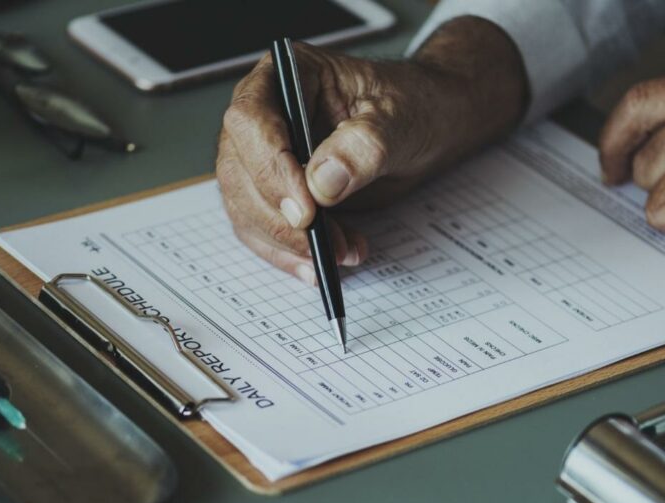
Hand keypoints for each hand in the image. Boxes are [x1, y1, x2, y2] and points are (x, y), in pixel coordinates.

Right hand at [216, 17, 527, 282]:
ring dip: (288, 243)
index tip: (306, 210)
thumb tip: (322, 183)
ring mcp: (263, 157)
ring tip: (342, 253)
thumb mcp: (399, 120)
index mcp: (285, 76)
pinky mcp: (273, 194)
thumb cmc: (411, 107)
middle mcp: (264, 114)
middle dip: (280, 218)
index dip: (270, 167)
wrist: (425, 126)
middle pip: (240, 171)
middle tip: (322, 246)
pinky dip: (291, 254)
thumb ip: (363, 146)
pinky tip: (325, 265)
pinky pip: (263, 231)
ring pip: (246, 208)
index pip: (251, 119)